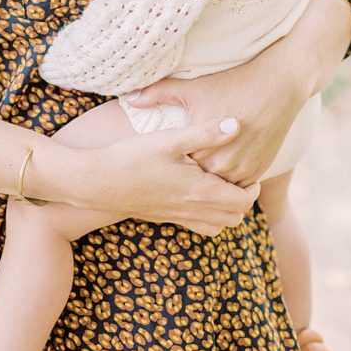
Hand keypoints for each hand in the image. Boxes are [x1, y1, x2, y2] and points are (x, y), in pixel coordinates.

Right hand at [81, 118, 260, 235]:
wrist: (98, 182)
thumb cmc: (133, 157)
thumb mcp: (170, 139)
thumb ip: (205, 133)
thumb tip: (237, 123)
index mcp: (200, 191)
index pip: (243, 201)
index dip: (252, 187)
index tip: (248, 168)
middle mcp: (193, 210)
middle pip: (235, 217)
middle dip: (242, 199)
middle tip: (237, 175)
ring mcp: (178, 218)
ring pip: (218, 226)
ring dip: (226, 210)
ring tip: (220, 184)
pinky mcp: (166, 218)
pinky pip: (199, 227)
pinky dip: (209, 215)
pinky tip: (197, 191)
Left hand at [126, 45, 306, 186]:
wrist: (277, 85)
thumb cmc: (231, 83)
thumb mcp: (192, 87)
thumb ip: (158, 94)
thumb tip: (130, 98)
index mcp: (199, 147)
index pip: (176, 168)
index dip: (170, 165)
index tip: (161, 162)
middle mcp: (220, 164)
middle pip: (196, 182)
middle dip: (187, 177)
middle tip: (174, 176)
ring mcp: (241, 171)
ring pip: (218, 187)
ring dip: (210, 182)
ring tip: (197, 174)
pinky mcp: (259, 171)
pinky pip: (238, 186)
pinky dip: (230, 180)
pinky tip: (221, 169)